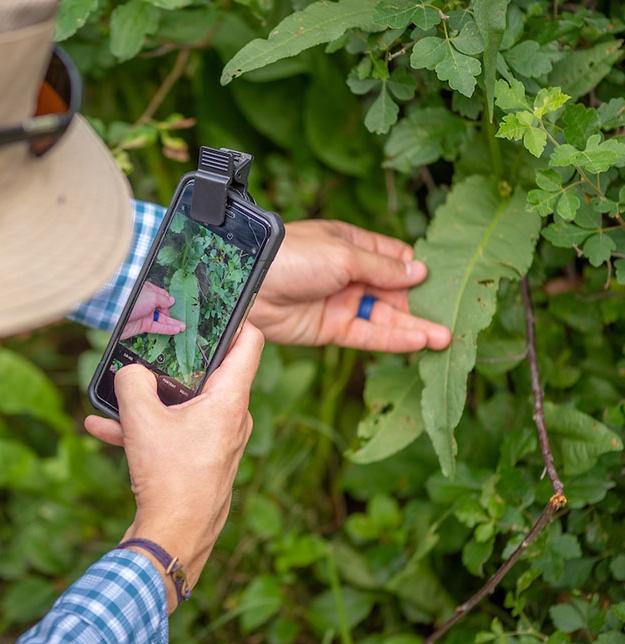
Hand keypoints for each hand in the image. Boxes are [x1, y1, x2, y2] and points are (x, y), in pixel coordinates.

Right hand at [85, 324, 263, 610]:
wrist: (173, 538)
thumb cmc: (169, 478)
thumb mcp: (142, 419)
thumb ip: (133, 382)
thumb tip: (131, 372)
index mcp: (229, 400)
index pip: (249, 343)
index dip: (234, 318)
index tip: (213, 305)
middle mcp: (232, 419)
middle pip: (209, 373)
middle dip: (174, 361)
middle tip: (150, 344)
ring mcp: (218, 442)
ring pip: (183, 406)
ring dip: (148, 400)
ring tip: (112, 397)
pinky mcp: (201, 462)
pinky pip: (173, 433)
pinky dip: (145, 429)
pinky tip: (102, 430)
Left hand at [120, 282, 185, 338]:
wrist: (114, 314)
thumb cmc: (129, 300)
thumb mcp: (151, 295)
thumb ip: (163, 299)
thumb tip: (171, 300)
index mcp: (146, 291)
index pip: (161, 296)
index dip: (168, 301)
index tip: (176, 305)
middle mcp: (145, 303)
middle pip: (162, 308)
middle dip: (171, 313)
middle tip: (182, 317)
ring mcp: (143, 314)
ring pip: (161, 319)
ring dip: (172, 323)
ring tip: (183, 326)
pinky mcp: (142, 326)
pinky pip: (157, 328)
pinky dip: (167, 329)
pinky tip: (176, 329)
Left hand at [250, 221, 451, 351]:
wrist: (247, 284)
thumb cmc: (293, 256)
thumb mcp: (344, 254)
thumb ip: (383, 266)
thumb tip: (420, 270)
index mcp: (350, 244)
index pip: (393, 257)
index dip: (415, 269)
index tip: (444, 280)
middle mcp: (347, 274)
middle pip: (393, 291)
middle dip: (420, 303)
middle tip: (455, 315)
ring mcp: (339, 302)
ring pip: (384, 317)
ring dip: (414, 326)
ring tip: (446, 337)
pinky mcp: (329, 329)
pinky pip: (367, 336)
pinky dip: (393, 339)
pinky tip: (421, 340)